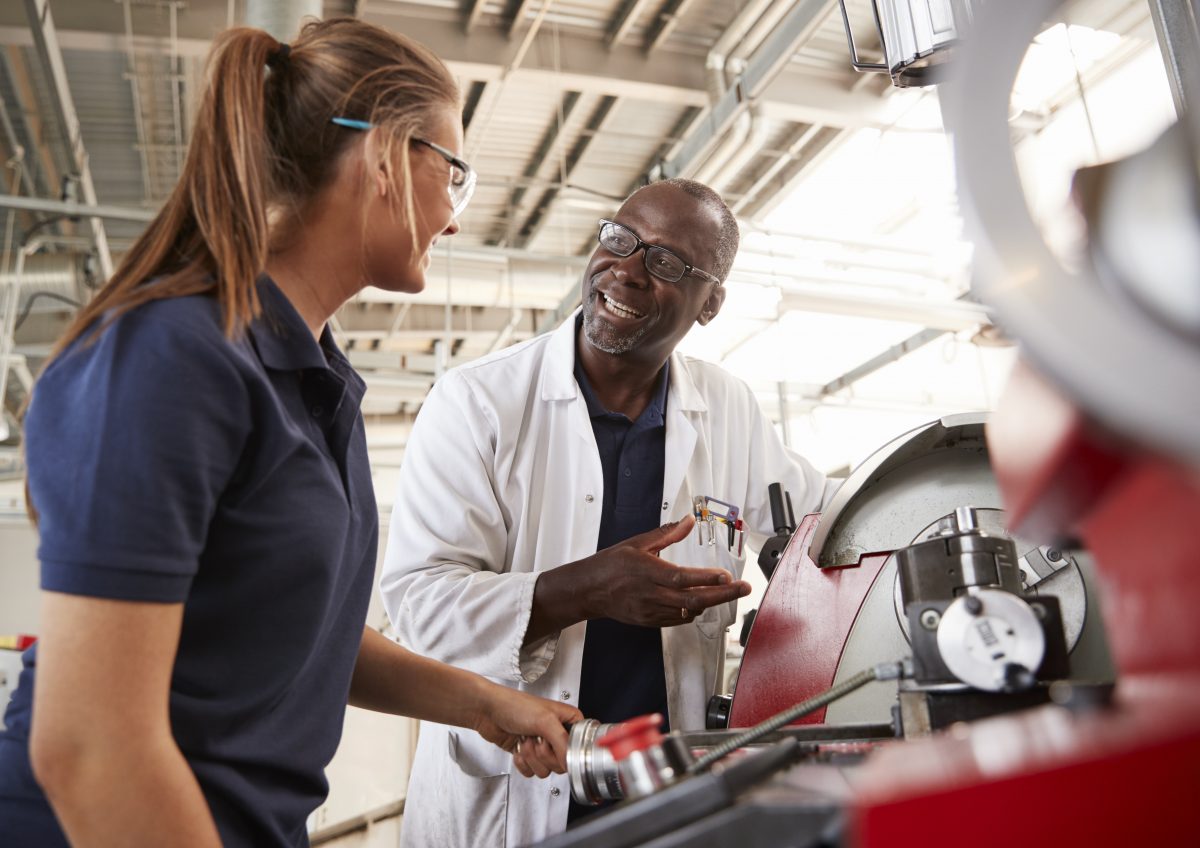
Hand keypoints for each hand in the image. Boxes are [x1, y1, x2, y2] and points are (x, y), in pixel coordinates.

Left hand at [472, 683, 581, 778]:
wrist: (488, 711)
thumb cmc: (514, 705)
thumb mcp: (544, 720)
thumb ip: (562, 742)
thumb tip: (569, 762)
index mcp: (568, 720)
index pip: (578, 747)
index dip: (566, 750)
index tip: (553, 743)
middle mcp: (557, 734)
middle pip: (561, 763)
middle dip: (543, 753)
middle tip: (536, 738)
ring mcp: (542, 746)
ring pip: (546, 769)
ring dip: (531, 756)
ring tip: (525, 739)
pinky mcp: (529, 755)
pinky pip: (531, 771)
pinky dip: (522, 762)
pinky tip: (518, 746)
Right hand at [526, 516, 751, 642]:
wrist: (589, 590)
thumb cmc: (611, 564)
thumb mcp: (637, 543)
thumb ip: (667, 534)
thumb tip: (688, 521)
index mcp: (648, 571)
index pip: (683, 577)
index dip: (707, 579)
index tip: (727, 576)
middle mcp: (651, 594)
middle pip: (694, 599)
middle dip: (723, 595)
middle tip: (744, 588)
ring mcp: (651, 611)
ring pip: (689, 611)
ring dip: (711, 603)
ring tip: (729, 593)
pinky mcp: (650, 621)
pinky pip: (678, 619)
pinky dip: (694, 611)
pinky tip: (702, 602)